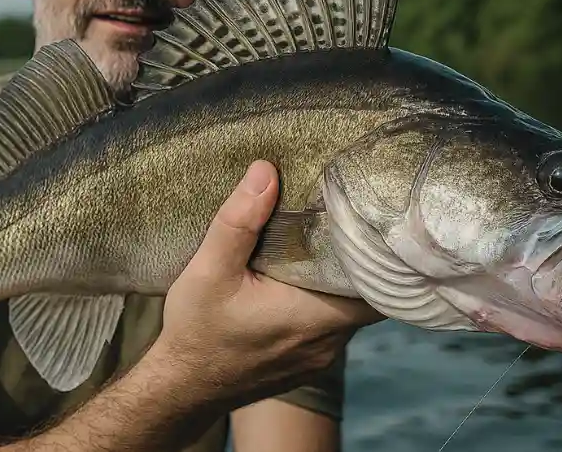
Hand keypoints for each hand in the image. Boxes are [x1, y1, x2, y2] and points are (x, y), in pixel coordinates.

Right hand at [152, 160, 382, 409]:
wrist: (180, 390)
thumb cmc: (196, 332)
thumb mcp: (208, 270)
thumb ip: (239, 221)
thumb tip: (266, 171)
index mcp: (315, 317)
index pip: (379, 286)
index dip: (382, 255)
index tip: (372, 221)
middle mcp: (329, 342)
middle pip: (370, 296)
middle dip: (362, 262)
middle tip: (350, 222)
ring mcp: (322, 357)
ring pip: (353, 312)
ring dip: (344, 283)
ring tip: (331, 244)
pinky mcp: (309, 364)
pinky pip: (335, 327)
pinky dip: (329, 303)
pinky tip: (308, 280)